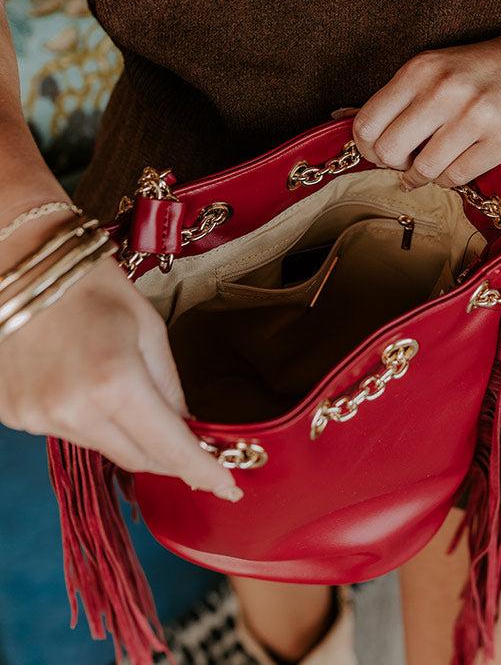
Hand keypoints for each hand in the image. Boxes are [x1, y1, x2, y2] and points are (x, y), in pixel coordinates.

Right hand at [0, 213, 241, 501]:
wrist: (19, 263)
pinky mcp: (14, 417)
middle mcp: (71, 411)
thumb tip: (186, 429)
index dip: (203, 472)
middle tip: (191, 443)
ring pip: (103, 448)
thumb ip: (170, 385)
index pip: (169, 448)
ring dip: (126, 433)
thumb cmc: (90, 283)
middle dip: (169, 456)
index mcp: (114, 382)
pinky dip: (88, 419)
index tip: (229, 487)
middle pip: (137, 459)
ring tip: (123, 388)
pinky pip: (68, 433)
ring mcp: (37, 418)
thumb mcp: (148, 326)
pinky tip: (83, 381)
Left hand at [352, 27, 500, 188]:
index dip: (367, 148)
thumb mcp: (431, 70)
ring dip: (425, 175)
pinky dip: (452, 177)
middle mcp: (445, 90)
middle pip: (389, 152)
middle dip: (394, 164)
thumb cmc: (477, 70)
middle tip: (407, 162)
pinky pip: (456, 177)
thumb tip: (338, 118)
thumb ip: (392, 98)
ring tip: (435, 163)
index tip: (380, 151)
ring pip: (424, 170)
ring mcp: (475, 115)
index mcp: (419, 71)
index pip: (366, 125)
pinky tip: (459, 162)